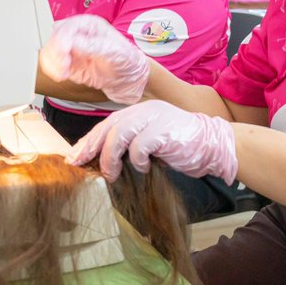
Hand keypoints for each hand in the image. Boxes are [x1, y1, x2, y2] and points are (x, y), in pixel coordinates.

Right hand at [39, 15, 148, 104]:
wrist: (130, 81)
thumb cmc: (128, 61)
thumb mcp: (115, 52)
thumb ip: (94, 46)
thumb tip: (74, 43)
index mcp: (89, 25)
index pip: (67, 27)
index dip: (61, 40)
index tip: (63, 54)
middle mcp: (78, 35)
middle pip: (54, 37)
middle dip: (54, 51)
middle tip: (63, 65)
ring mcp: (72, 50)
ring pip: (50, 51)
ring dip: (52, 62)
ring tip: (63, 72)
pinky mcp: (69, 65)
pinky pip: (53, 65)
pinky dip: (53, 70)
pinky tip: (62, 75)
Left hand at [68, 100, 237, 183]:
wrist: (211, 144)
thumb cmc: (179, 146)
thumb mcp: (150, 141)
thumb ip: (130, 143)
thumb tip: (101, 160)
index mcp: (139, 111)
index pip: (106, 124)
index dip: (88, 140)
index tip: (74, 157)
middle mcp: (144, 110)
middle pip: (108, 127)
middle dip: (90, 147)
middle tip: (79, 164)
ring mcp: (154, 118)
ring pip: (119, 136)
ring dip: (110, 158)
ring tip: (112, 174)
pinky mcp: (163, 130)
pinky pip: (139, 147)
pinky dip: (137, 161)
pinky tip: (143, 168)